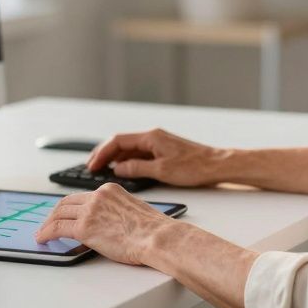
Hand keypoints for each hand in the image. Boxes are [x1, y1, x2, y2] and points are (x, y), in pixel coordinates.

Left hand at [33, 183, 175, 264]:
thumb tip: (108, 223)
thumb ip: (116, 211)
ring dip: (48, 223)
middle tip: (49, 222)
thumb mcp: (133, 209)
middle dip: (55, 213)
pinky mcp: (85, 228)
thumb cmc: (153, 229)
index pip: (82, 196)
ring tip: (42, 233)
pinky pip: (57, 228)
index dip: (70, 206)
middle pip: (67, 202)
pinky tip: (42, 239)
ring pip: (59, 213)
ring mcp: (90, 211)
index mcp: (110, 189)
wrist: (158, 237)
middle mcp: (98, 196)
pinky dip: (46, 233)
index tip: (65, 213)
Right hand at [87, 128, 225, 186]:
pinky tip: (122, 170)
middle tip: (91, 167)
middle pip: (121, 142)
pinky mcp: (163, 151)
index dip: (102, 152)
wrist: (216, 165)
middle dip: (104, 154)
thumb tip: (118, 169)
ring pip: (129, 148)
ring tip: (102, 170)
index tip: (92, 164)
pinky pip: (139, 153)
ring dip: (115, 158)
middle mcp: (152, 136)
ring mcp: (158, 143)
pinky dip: (127, 161)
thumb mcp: (162, 171)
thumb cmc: (194, 167)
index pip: (118, 140)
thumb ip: (137, 168)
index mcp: (150, 137)